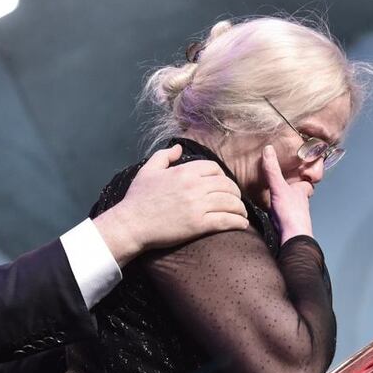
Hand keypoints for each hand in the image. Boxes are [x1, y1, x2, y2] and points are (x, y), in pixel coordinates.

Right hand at [93, 144, 248, 266]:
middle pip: (227, 185)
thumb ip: (164, 155)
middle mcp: (194, 186)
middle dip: (235, 193)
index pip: (215, 168)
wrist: (131, 224)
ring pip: (230, 202)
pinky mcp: (198, 224)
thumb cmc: (137, 198)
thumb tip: (179, 148)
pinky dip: (237, 222)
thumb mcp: (148, 170)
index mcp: (184, 171)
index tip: (222, 185)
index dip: (222, 176)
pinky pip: (226, 220)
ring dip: (239, 208)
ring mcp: (198, 205)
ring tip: (241, 214)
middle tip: (235, 201)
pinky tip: (241, 225)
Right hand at [262, 145, 313, 243]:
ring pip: (293, 204)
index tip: (301, 171)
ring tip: (277, 197)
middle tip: (286, 184)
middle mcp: (301, 203)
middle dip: (294, 189)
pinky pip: (284, 215)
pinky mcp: (288, 224)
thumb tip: (268, 149)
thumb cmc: (291, 214)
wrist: (293, 237)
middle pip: (300, 193)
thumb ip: (273, 170)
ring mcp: (296, 214)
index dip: (305, 177)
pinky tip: (273, 213)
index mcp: (301, 191)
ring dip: (287, 201)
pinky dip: (280, 212)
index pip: (307, 182)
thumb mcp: (279, 187)